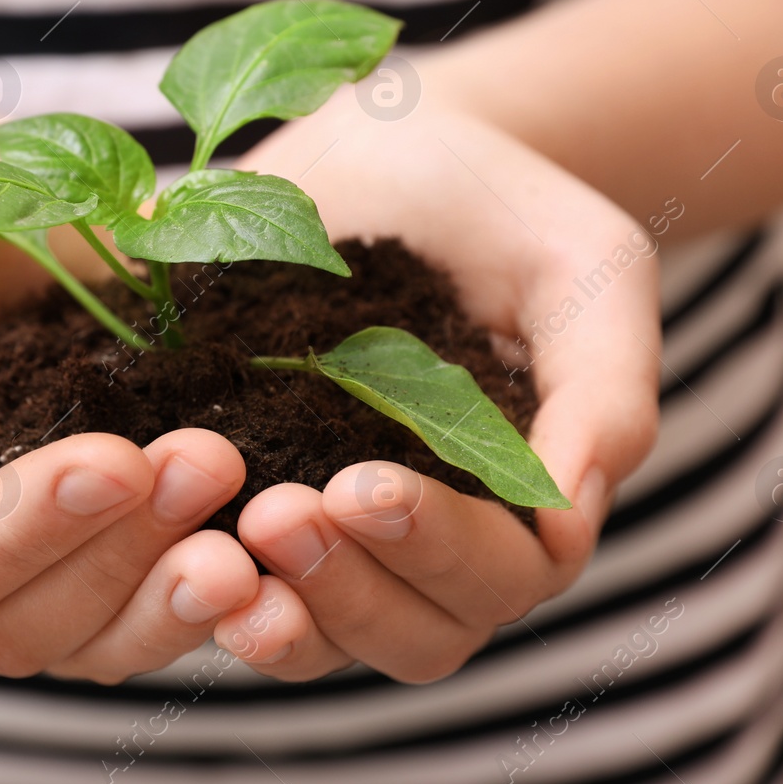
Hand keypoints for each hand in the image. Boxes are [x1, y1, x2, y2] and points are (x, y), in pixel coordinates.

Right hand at [0, 229, 260, 681]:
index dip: (19, 530)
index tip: (111, 459)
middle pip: (22, 626)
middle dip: (119, 550)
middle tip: (207, 460)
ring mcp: (45, 577)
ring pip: (101, 643)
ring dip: (179, 595)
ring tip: (251, 525)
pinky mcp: (124, 556)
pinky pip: (166, 616)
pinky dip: (227, 604)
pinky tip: (279, 560)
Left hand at [207, 96, 662, 682]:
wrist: (396, 146)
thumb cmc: (506, 206)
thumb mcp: (587, 271)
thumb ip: (605, 390)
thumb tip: (572, 522)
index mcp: (532, 499)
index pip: (505, 574)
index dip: (437, 547)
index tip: (363, 486)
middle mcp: (443, 538)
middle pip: (423, 634)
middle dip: (352, 587)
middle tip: (279, 515)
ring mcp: (354, 534)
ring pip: (336, 636)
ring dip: (289, 609)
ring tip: (232, 539)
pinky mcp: (266, 501)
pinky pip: (252, 591)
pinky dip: (219, 592)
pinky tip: (177, 553)